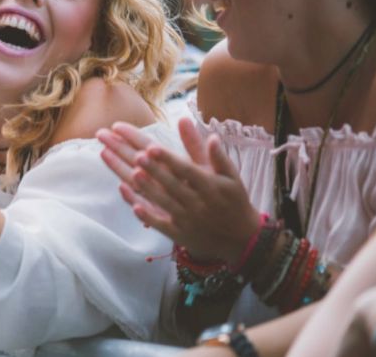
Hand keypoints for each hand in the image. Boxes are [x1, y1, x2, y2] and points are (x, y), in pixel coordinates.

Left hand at [97, 117, 259, 261]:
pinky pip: (162, 226)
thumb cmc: (234, 202)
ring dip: (149, 189)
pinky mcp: (180, 234)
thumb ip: (218, 157)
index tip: (153, 147)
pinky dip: (148, 217)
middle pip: (172, 184)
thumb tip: (212, 136)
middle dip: (154, 170)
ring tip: (134, 172)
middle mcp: (198, 203)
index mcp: (211, 187)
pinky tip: (135, 207)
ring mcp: (188, 220)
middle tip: (137, 155)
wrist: (241, 238)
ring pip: (164, 203)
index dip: (169, 159)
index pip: (186, 170)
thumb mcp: (232, 178)